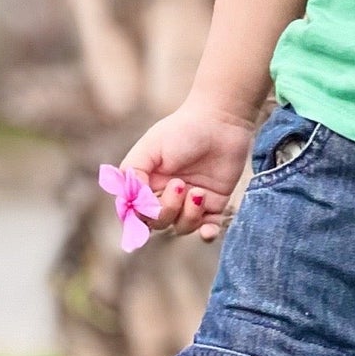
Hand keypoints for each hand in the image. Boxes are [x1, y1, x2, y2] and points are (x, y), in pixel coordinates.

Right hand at [119, 97, 257, 243]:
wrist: (222, 120)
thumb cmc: (183, 130)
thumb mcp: (150, 147)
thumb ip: (133, 174)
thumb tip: (132, 203)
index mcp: (147, 182)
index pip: (135, 212)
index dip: (139, 215)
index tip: (148, 203)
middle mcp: (167, 195)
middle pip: (157, 222)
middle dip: (166, 210)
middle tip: (180, 184)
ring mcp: (191, 202)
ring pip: (181, 227)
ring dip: (188, 216)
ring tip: (198, 192)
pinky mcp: (214, 204)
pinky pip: (208, 230)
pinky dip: (206, 234)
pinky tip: (208, 230)